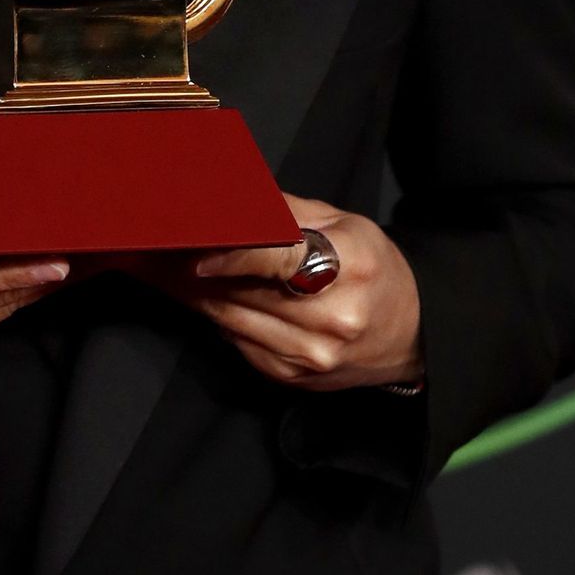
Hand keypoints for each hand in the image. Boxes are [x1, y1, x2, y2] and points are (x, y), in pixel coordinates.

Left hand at [150, 195, 423, 391]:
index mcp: (350, 266)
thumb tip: (230, 197)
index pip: (279, 260)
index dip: (233, 257)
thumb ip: (285, 211)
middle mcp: (332, 318)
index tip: (198, 252)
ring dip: (199, 295)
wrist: (413, 333)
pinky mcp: (293, 378)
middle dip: (199, 272)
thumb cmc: (374, 268)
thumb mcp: (343, 224)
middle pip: (245, 293)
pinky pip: (239, 344)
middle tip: (161, 252)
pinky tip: (206, 297)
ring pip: (232, 321)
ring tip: (170, 271)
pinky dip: (219, 319)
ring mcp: (311, 355)